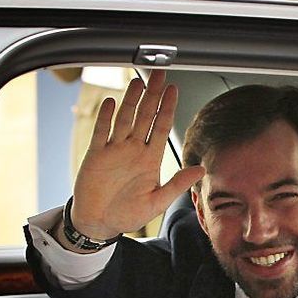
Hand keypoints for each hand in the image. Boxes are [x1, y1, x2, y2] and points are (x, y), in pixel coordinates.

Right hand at [69, 71, 204, 238]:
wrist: (100, 223)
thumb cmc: (128, 213)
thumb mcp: (158, 202)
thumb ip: (178, 184)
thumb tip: (201, 170)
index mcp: (150, 160)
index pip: (162, 127)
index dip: (168, 108)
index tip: (174, 90)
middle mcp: (133, 150)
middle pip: (145, 116)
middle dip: (153, 95)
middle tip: (159, 74)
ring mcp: (114, 150)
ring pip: (125, 119)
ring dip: (131, 100)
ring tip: (138, 82)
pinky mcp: (96, 155)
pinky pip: (101, 132)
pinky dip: (106, 117)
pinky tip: (112, 102)